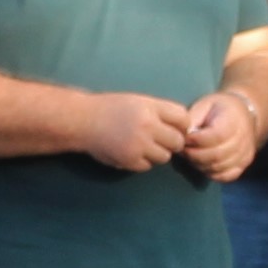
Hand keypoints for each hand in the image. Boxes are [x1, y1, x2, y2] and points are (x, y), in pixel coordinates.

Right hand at [73, 92, 197, 172]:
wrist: (83, 120)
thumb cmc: (111, 109)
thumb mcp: (137, 101)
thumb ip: (160, 112)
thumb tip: (184, 128)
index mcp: (151, 107)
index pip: (183, 119)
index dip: (182, 125)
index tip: (175, 128)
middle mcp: (148, 126)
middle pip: (178, 141)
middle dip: (172, 142)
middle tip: (161, 141)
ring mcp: (139, 144)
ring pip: (165, 156)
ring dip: (158, 153)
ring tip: (144, 146)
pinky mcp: (130, 160)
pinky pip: (148, 166)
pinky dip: (143, 162)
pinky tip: (132, 152)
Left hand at [178, 88, 263, 180]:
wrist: (243, 114)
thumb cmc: (219, 108)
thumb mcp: (205, 104)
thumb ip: (193, 119)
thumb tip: (181, 135)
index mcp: (233, 121)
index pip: (215, 136)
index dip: (195, 140)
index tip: (182, 138)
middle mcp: (243, 139)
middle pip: (216, 155)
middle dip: (194, 154)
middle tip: (182, 149)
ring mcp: (245, 154)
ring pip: (218, 167)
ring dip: (199, 164)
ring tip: (190, 155)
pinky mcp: (243, 165)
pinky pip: (226, 176)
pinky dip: (211, 173)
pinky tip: (202, 164)